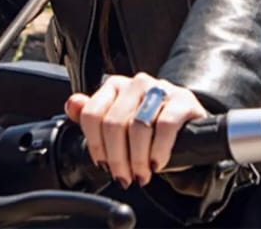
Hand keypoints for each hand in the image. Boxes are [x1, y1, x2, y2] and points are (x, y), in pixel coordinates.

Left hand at [64, 73, 207, 188]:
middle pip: (114, 124)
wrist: (189, 126)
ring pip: (138, 126)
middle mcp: (136, 83)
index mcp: (115, 86)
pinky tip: (157, 163)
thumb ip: (93, 117)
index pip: (92, 114)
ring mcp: (161, 88)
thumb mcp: (119, 124)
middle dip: (117, 158)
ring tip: (141, 174)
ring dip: (137, 158)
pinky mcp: (183, 100)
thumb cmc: (150, 126)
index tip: (103, 165)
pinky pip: (165, 126)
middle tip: (124, 177)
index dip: (95, 145)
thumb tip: (71, 105)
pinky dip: (159, 150)